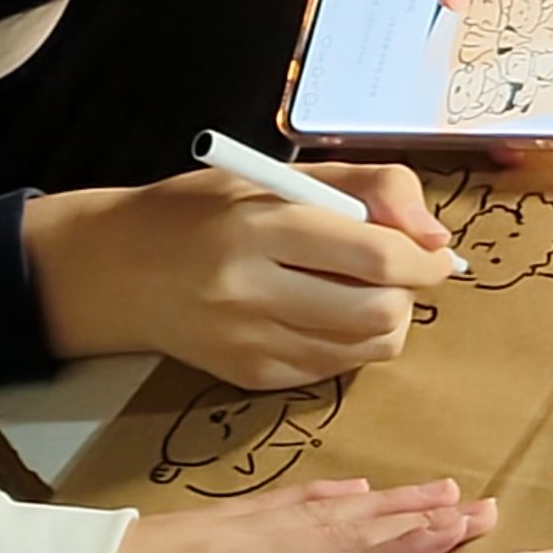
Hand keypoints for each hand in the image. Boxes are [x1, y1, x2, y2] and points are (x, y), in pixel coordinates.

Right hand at [24, 162, 453, 388]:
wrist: (116, 270)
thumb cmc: (202, 211)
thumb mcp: (278, 174)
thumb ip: (367, 187)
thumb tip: (435, 237)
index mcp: (260, 227)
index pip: (377, 257)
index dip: (424, 258)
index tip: (434, 252)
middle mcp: (252, 291)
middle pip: (380, 311)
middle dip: (408, 291)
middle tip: (395, 270)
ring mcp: (251, 343)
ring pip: (368, 347)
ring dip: (388, 319)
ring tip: (362, 291)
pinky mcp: (251, 377)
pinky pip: (336, 368)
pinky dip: (351, 342)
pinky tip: (324, 313)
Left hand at [78, 476, 495, 552]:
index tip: (458, 536)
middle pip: (347, 533)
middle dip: (416, 520)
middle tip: (481, 505)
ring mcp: (227, 535)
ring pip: (322, 511)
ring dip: (386, 500)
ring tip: (442, 488)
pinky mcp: (204, 522)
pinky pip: (280, 501)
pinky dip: (326, 492)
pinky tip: (358, 484)